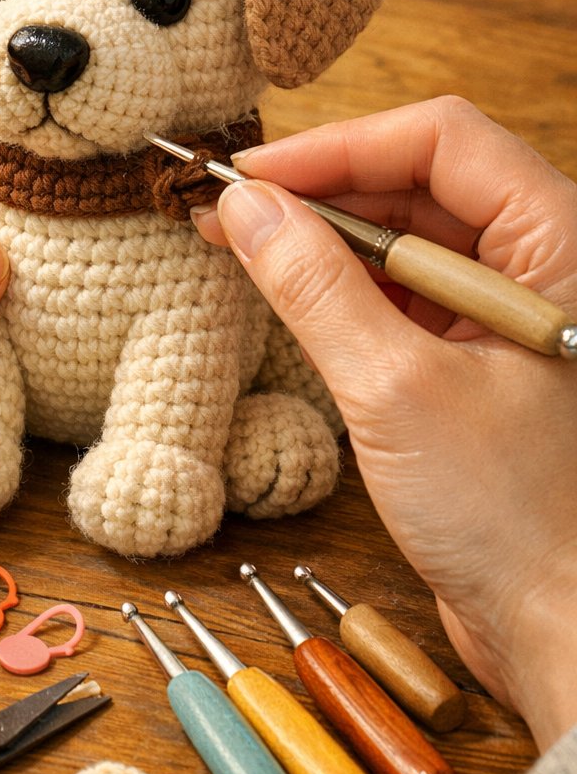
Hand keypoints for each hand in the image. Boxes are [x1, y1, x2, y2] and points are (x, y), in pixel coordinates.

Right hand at [195, 97, 576, 750]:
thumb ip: (316, 286)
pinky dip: (343, 290)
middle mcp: (541, 268)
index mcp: (559, 248)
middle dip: (322, 189)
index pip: (444, 140)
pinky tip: (286, 292)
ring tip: (239, 242)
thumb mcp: (395, 390)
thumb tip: (248, 207)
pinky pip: (405, 297)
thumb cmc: (516, 523)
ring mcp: (510, 317)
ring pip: (408, 240)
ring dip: (325, 239)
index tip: (254, 174)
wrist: (561, 633)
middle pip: (423, 182)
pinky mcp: (480, 364)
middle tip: (230, 208)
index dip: (340, 146)